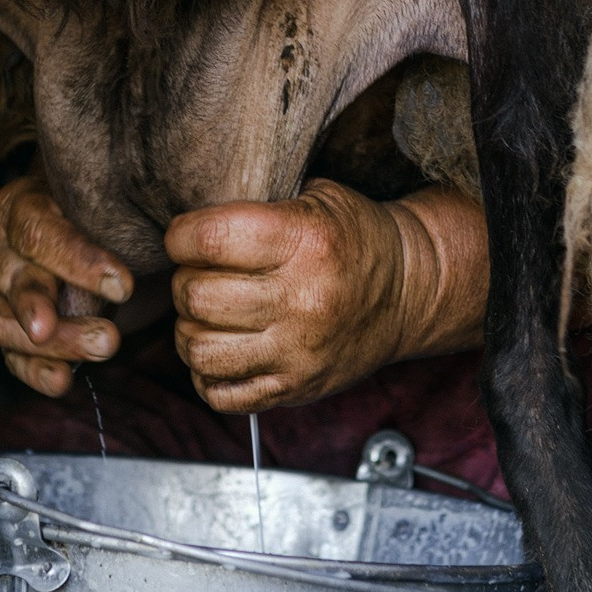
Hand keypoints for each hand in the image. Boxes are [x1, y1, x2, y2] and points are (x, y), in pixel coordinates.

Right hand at [0, 171, 134, 397]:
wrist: (87, 229)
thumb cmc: (98, 212)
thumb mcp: (103, 201)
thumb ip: (115, 214)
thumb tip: (165, 228)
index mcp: (18, 206)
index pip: (36, 234)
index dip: (78, 262)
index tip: (123, 287)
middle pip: (18, 283)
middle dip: (59, 312)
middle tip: (105, 336)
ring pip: (6, 325)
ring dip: (58, 344)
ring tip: (104, 349)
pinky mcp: (6, 327)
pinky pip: (12, 355)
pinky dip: (36, 371)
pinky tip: (62, 380)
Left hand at [166, 180, 486, 411]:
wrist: (409, 292)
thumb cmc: (355, 239)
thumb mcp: (317, 197)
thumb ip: (254, 205)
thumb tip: (189, 223)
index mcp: (306, 242)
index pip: (209, 239)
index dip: (182, 236)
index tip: (186, 236)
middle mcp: (302, 300)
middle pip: (197, 296)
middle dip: (185, 282)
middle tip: (200, 274)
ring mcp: (299, 352)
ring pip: (199, 349)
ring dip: (190, 329)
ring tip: (207, 314)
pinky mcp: (296, 388)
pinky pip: (221, 394)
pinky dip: (208, 374)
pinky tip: (223, 349)